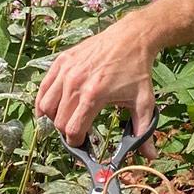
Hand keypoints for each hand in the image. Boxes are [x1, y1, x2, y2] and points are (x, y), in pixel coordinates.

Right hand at [35, 18, 157, 154]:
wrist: (131, 38)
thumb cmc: (137, 71)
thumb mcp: (144, 102)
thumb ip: (144, 131)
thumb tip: (150, 156)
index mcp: (94, 96)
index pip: (73, 130)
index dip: (77, 142)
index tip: (83, 143)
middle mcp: (75, 83)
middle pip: (58, 121)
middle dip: (66, 132)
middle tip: (77, 132)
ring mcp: (66, 71)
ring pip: (46, 106)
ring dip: (54, 118)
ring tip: (66, 118)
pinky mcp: (61, 61)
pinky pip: (43, 88)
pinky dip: (44, 102)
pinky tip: (52, 107)